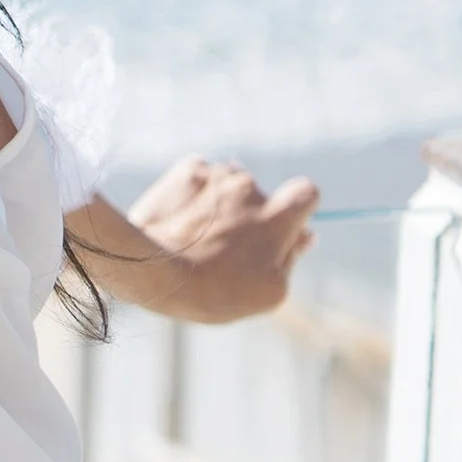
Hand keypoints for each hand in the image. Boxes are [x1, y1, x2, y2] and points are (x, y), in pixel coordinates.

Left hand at [69, 157, 318, 325]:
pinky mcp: (186, 169)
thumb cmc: (216, 291)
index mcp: (277, 218)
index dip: (296, 208)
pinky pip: (198, 176)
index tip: (279, 226)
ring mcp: (217, 175)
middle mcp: (250, 188)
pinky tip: (178, 219)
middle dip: (247, 214)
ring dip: (218, 202)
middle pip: (258, 195)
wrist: (154, 270)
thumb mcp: (269, 291)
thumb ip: (291, 257)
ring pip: (227, 185)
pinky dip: (192, 193)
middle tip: (223, 247)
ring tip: (195, 235)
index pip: (307, 192)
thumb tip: (305, 235)